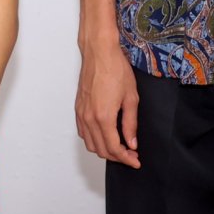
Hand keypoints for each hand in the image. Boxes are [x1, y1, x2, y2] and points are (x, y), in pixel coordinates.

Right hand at [75, 39, 139, 167]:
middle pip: (101, 150)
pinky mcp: (78, 108)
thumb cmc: (116, 70)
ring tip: (119, 147)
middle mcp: (89, 118)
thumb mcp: (131, 98)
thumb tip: (132, 142)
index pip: (114, 148)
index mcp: (104, 117)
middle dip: (117, 156)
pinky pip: (83, 132)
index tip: (135, 161)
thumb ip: (130, 124)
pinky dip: (93, 140)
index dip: (126, 158)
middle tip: (131, 155)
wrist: (99, 52)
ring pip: (90, 143)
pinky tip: (105, 135)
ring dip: (104, 149)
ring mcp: (82, 113)